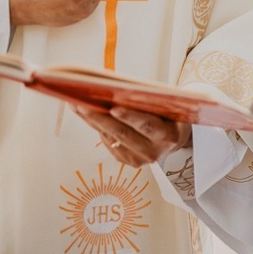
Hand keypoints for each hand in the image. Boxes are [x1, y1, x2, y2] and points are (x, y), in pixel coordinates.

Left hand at [74, 105, 191, 166]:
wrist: (175, 138)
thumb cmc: (170, 116)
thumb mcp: (168, 108)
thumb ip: (151, 103)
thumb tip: (120, 91)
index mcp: (168, 136)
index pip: (147, 126)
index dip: (130, 117)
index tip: (114, 108)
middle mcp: (154, 152)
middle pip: (122, 134)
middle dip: (100, 118)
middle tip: (82, 104)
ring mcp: (139, 160)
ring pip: (111, 138)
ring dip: (93, 121)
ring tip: (77, 105)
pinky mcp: (128, 162)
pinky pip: (110, 143)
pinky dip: (99, 128)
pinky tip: (87, 116)